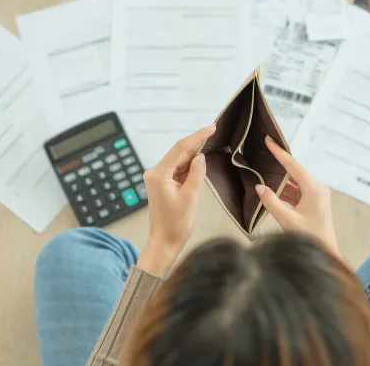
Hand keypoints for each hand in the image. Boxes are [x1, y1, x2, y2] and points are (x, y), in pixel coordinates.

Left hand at [137, 124, 215, 276]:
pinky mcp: (162, 184)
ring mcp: (157, 178)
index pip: (180, 148)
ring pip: (178, 161)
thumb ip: (197, 173)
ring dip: (193, 156)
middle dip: (196, 143)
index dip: (197, 136)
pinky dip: (189, 166)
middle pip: (178, 152)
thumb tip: (200, 157)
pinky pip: (177, 170)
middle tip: (214, 132)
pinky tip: (200, 162)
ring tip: (210, 145)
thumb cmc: (177, 223)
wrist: (164, 242)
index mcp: (159, 174)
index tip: (212, 127)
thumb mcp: (191, 196)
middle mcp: (155, 172)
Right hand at [255, 135, 338, 254]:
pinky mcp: (314, 203)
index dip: (279, 152)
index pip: (293, 165)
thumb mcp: (287, 220)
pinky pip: (297, 192)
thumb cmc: (310, 239)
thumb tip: (259, 187)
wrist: (325, 255)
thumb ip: (271, 202)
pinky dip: (285, 191)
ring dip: (280, 180)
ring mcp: (317, 196)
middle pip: (295, 171)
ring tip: (263, 172)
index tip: (269, 139)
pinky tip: (272, 191)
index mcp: (314, 189)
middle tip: (264, 151)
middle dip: (279, 163)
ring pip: (295, 182)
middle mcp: (318, 189)